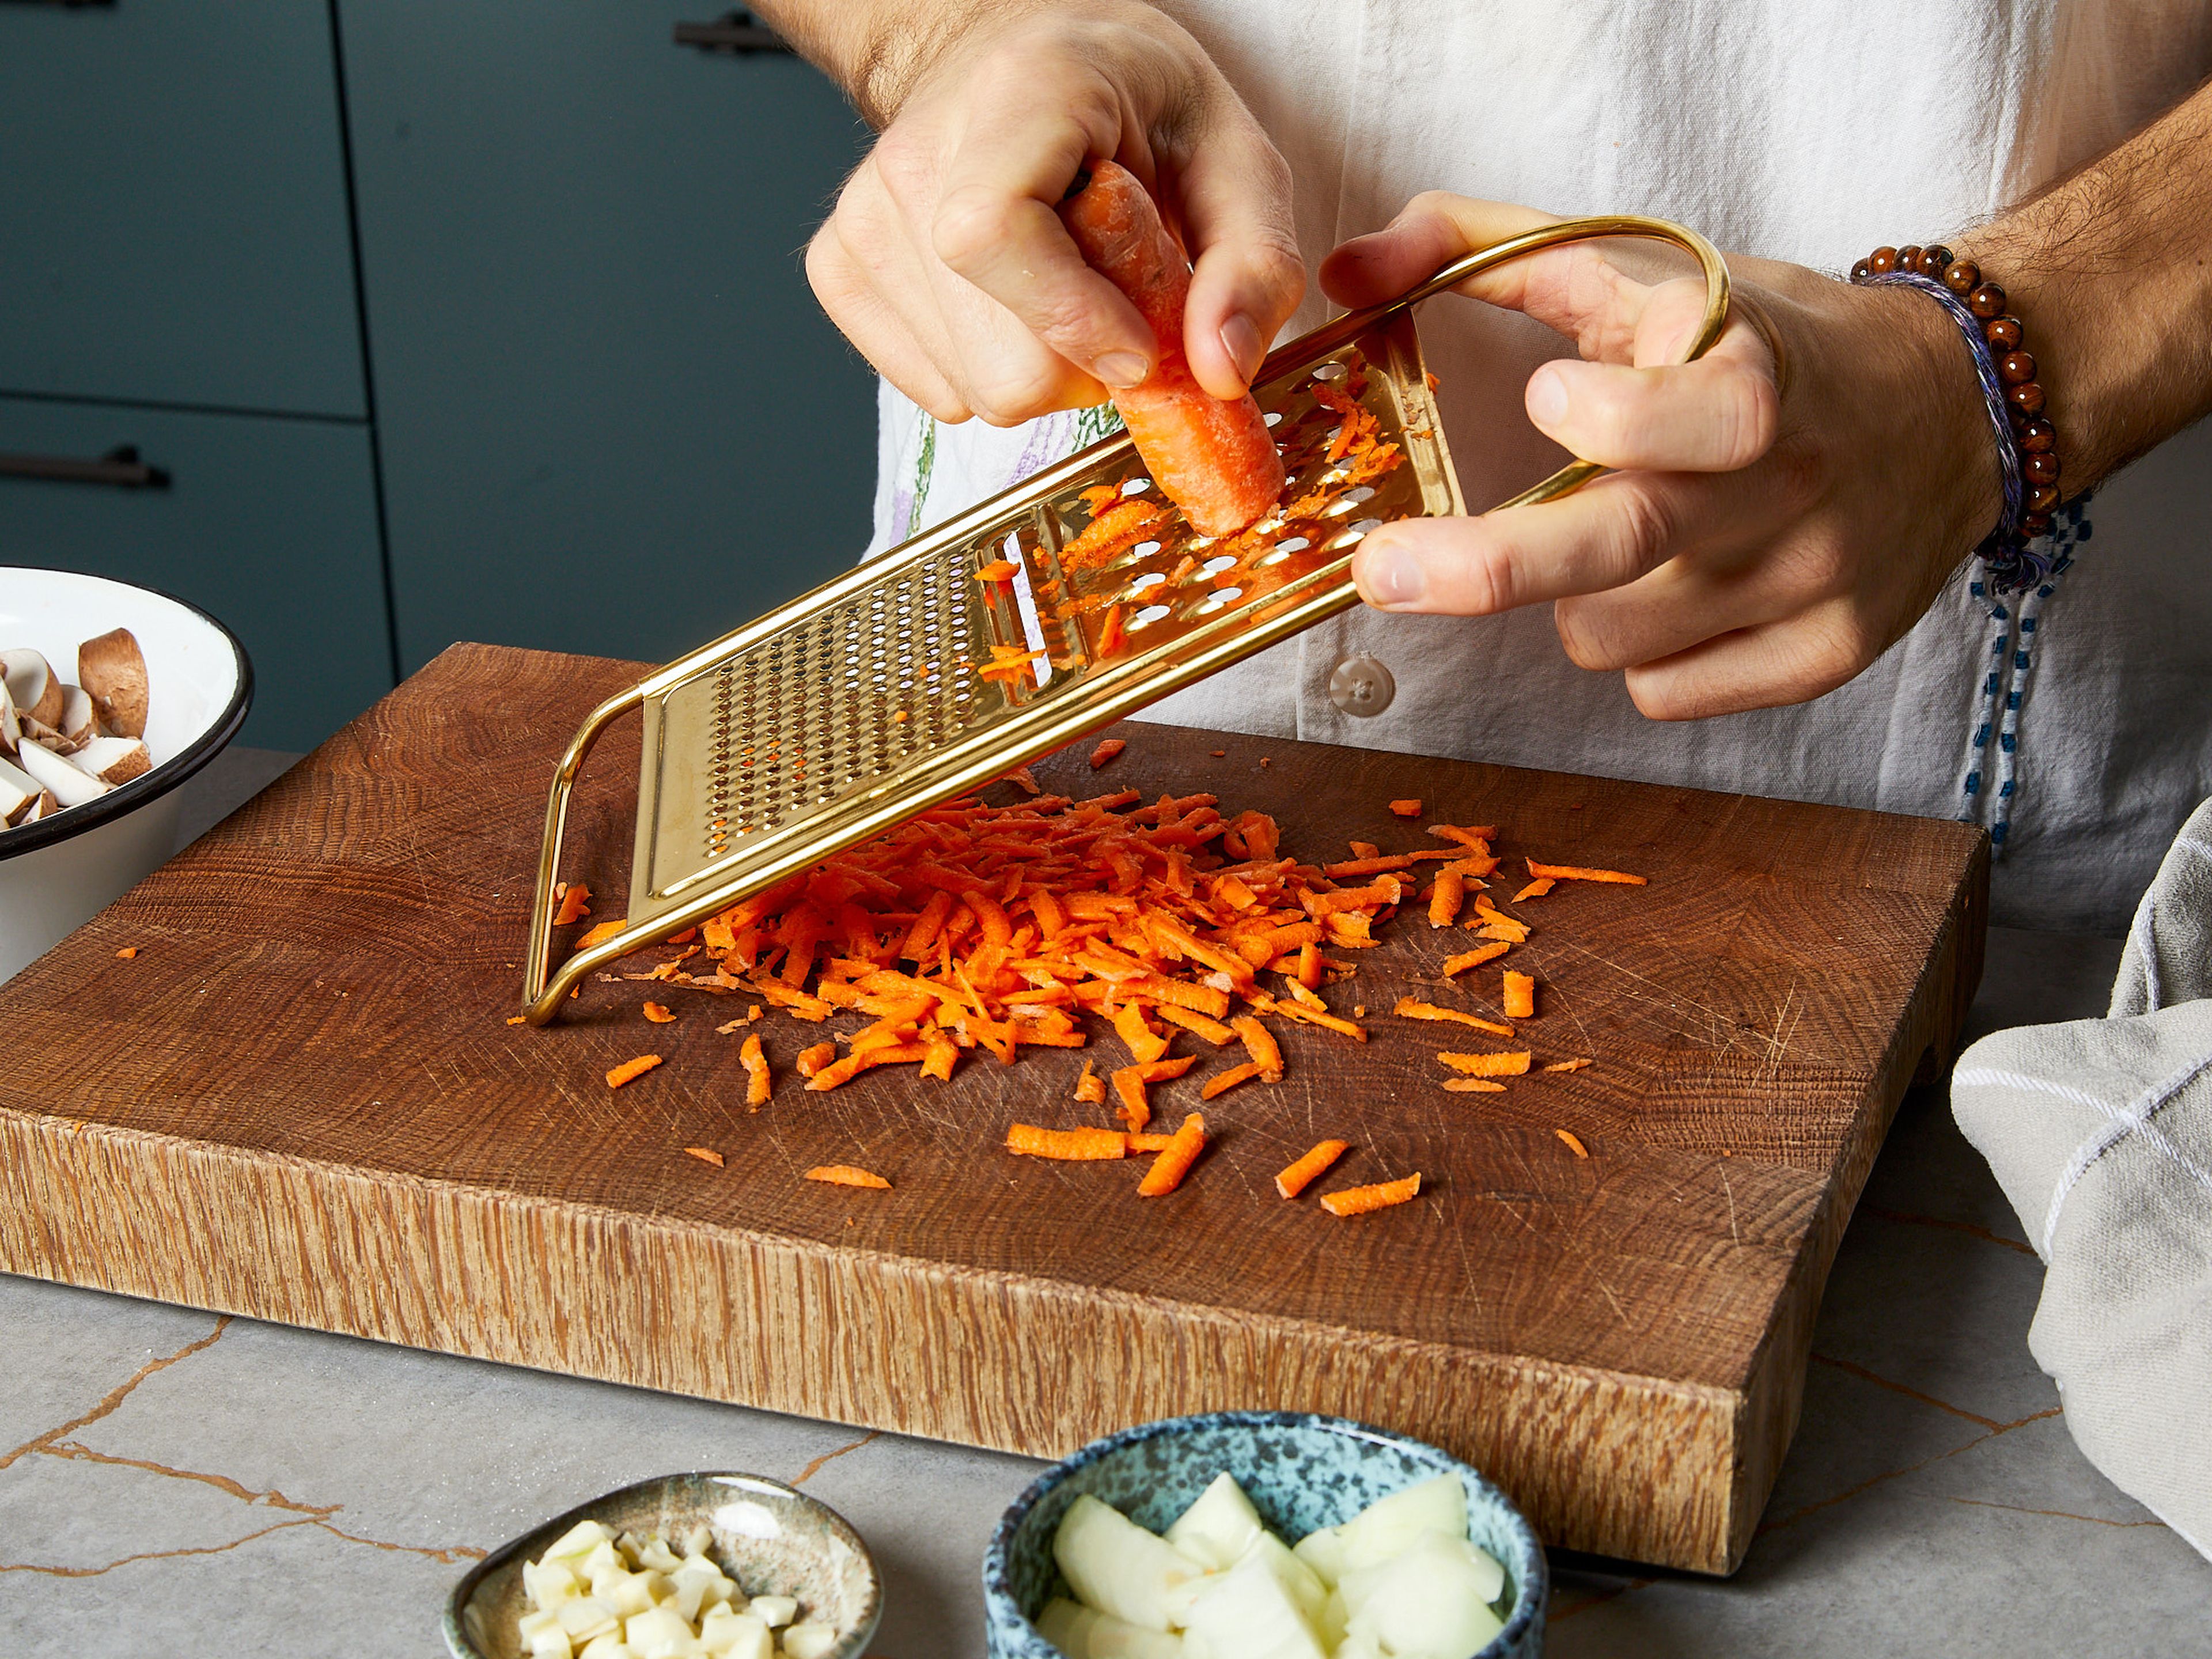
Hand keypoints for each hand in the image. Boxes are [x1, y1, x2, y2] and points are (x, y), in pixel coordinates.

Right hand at [801, 0, 1303, 425]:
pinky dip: (989, 371)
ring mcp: (865, 216)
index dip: (1073, 320)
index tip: (1138, 346)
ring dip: (1041, 366)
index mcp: (1019, 94)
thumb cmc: (1130, 106)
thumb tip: (1222, 369)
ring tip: (1064, 288)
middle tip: (1114, 299)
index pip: (992, 235)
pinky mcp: (839, 267)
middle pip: (998, 361)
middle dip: (1082, 365)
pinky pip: (932, 391)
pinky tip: (1012, 308)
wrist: (1022, 61)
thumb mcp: (1234, 159)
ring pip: (971, 390)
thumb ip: (1254, 264)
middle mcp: (917, 154)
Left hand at [1320, 196, 2001, 718]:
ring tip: (1628, 536)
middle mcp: (1795, 481)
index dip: (1616, 417)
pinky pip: (1661, 694)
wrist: (1950, 409)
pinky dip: (1639, 655)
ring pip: (1612, 636)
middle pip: (1628, 544)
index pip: (1707, 413)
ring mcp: (1816, 580)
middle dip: (1490, 564)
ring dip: (1577, 599)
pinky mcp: (1825, 656)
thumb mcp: (1646, 267)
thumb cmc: (1761, 338)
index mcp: (1762, 371)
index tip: (1546, 402)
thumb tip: (1346, 270)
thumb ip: (1484, 248)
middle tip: (1385, 571)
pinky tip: (1675, 592)